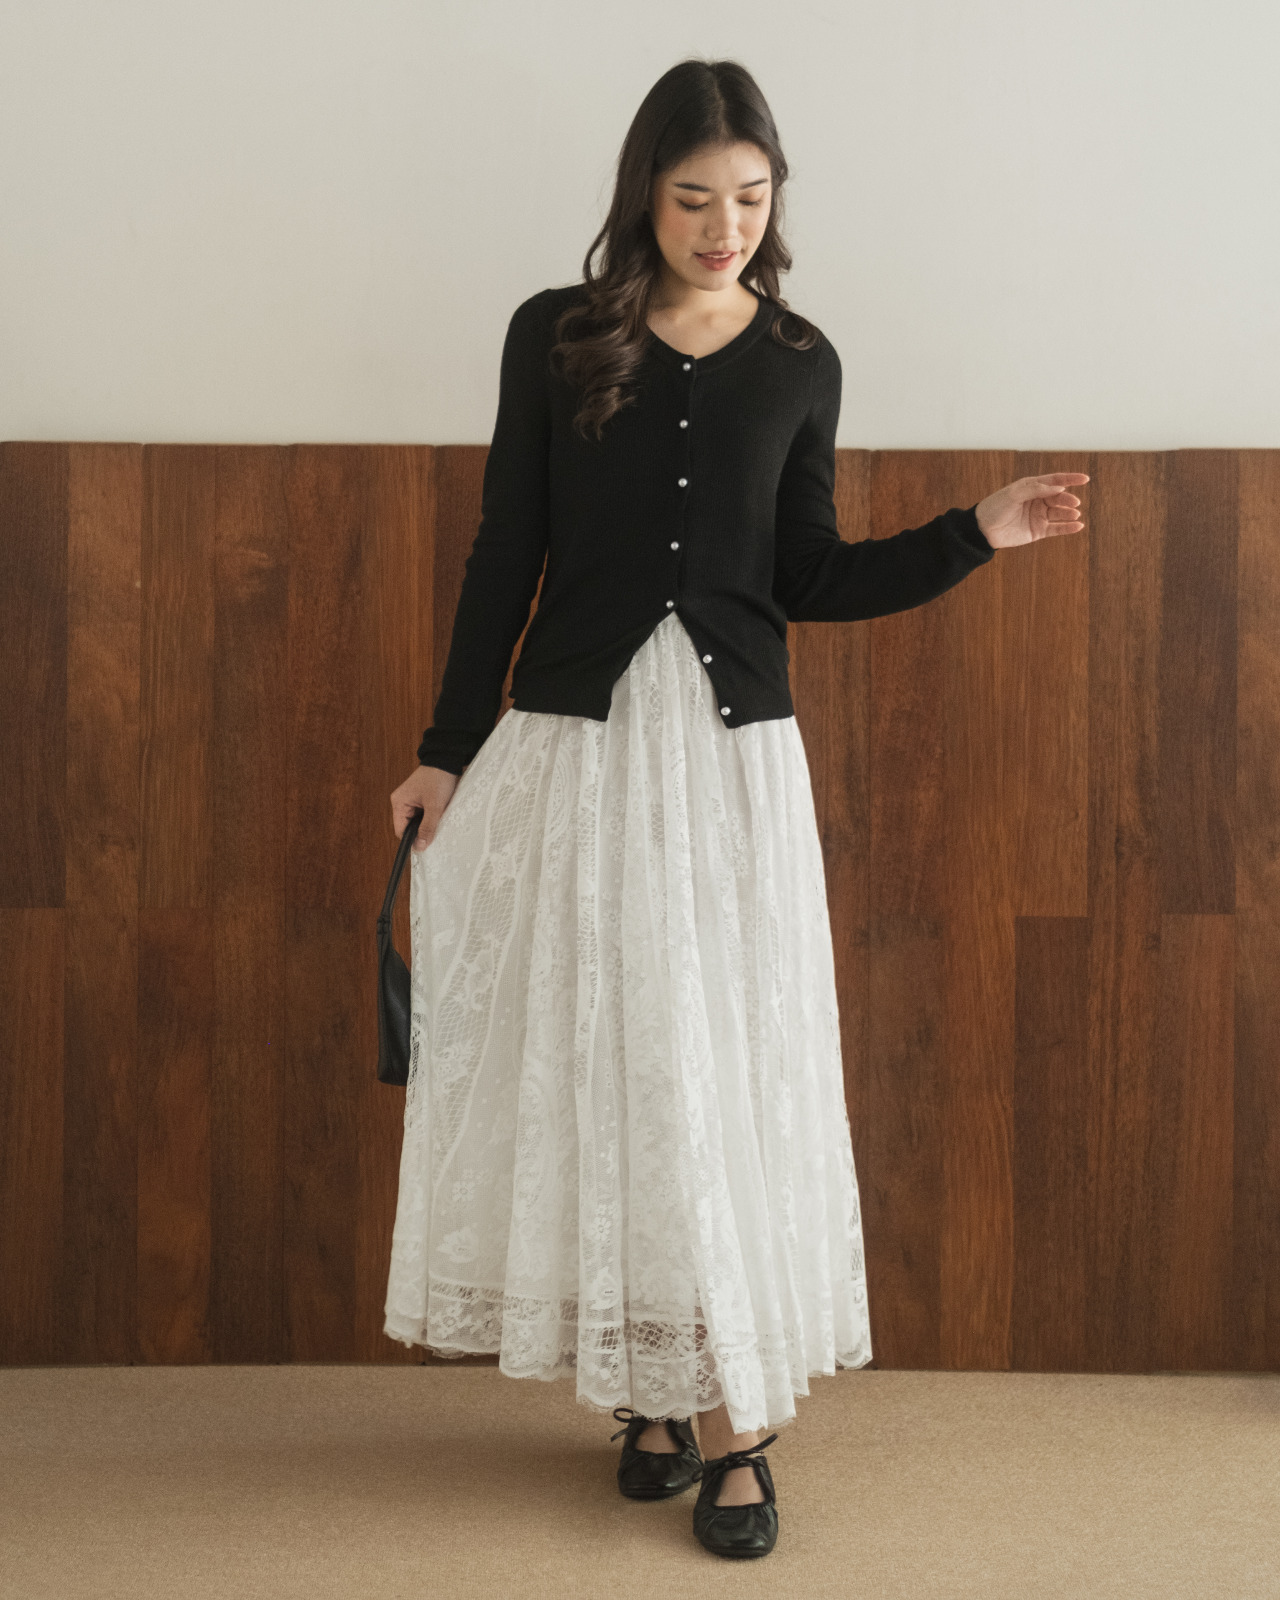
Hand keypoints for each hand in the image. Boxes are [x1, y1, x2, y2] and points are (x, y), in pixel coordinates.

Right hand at [391, 764, 460, 852]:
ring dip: (428, 823)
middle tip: (436, 831)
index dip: (412, 839)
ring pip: (418, 821)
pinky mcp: (421, 799)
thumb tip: (420, 846)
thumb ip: (427, 827)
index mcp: (399, 802)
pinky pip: (424, 814)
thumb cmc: (438, 779)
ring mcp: (412, 800)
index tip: (426, 845)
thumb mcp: (435, 806)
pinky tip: (440, 814)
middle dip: (422, 831)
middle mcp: (402, 802)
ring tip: (439, 820)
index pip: (400, 830)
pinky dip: (432, 817)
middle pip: (409, 827)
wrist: (448, 760)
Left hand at [974, 472, 1089, 549]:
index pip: (1055, 480)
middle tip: (1073, 503)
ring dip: (1068, 513)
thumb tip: (1059, 487)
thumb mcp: (1014, 494)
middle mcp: (1038, 500)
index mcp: (1032, 487)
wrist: (982, 530)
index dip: (1070, 479)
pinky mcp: (1038, 531)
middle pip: (1058, 497)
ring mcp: (1039, 516)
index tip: (1085, 479)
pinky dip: (1068, 527)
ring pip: (1059, 513)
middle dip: (1067, 499)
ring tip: (1074, 514)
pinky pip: (1056, 528)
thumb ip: (1036, 489)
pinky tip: (1078, 526)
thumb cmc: (995, 507)